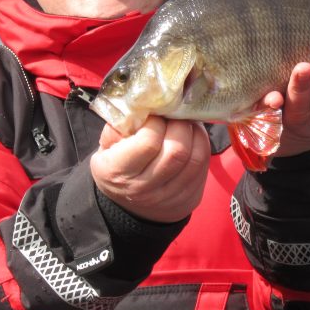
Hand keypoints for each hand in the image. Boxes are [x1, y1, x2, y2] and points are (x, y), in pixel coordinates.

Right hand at [91, 116, 210, 222]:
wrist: (129, 206)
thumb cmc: (117, 166)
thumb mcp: (106, 146)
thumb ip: (120, 124)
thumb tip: (144, 103)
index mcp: (118, 171)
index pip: (147, 143)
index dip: (156, 122)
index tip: (154, 114)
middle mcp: (144, 188)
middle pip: (177, 151)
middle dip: (180, 124)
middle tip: (175, 113)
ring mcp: (170, 195)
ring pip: (196, 158)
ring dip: (195, 133)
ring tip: (186, 122)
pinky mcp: (189, 196)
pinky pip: (204, 166)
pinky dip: (202, 145)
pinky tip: (193, 136)